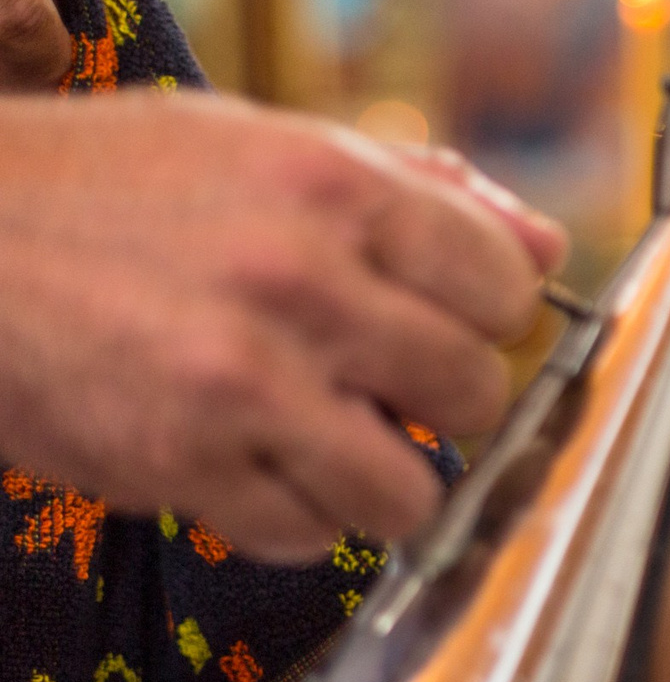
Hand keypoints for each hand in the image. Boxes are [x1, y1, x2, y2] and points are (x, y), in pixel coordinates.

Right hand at [0, 92, 566, 559]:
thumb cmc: (112, 189)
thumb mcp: (262, 147)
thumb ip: (419, 193)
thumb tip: (544, 250)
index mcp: (334, 184)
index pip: (507, 287)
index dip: (483, 316)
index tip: (441, 322)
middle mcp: (301, 282)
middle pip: (476, 394)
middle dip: (441, 404)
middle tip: (380, 387)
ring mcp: (244, 382)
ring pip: (411, 491)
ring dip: (381, 480)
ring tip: (325, 440)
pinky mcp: (185, 465)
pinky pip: (309, 533)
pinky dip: (292, 514)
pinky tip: (247, 462)